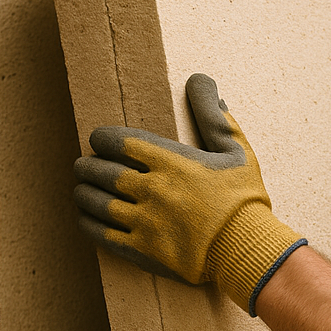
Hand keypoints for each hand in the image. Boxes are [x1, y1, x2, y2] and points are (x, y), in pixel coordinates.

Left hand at [73, 73, 304, 314]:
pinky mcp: (143, 250)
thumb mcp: (237, 151)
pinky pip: (102, 234)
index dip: (101, 138)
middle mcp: (152, 189)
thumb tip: (201, 80)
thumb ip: (215, 116)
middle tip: (85, 165)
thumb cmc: (245, 200)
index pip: (117, 141)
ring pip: (96, 202)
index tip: (100, 140)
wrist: (249, 250)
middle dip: (87, 165)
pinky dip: (87, 223)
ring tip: (82, 189)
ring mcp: (145, 221)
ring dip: (83, 192)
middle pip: (101, 171)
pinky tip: (86, 217)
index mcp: (171, 162)